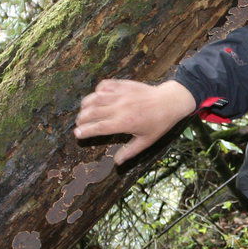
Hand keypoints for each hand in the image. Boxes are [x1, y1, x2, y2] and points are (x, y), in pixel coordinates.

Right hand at [73, 78, 197, 162]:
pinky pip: (105, 85)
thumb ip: (130, 151)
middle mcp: (120, 108)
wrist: (170, 101)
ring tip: (83, 110)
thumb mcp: (146, 141)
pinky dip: (98, 90)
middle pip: (92, 112)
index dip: (85, 131)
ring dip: (86, 104)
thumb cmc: (159, 123)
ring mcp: (121, 95)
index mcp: (124, 123)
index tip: (77, 134)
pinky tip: (97, 95)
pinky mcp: (124, 85)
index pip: (99, 127)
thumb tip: (117, 163)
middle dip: (82, 118)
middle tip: (79, 123)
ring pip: (96, 97)